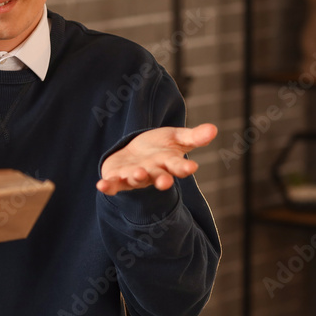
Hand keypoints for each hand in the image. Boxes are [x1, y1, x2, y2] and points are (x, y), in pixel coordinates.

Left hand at [97, 123, 217, 195]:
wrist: (134, 153)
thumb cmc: (159, 147)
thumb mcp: (176, 137)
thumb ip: (194, 136)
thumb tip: (214, 129)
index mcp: (168, 164)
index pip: (179, 166)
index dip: (184, 167)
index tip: (192, 167)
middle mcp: (153, 174)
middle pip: (159, 178)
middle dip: (162, 180)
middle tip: (166, 182)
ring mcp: (135, 178)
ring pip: (137, 180)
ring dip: (137, 178)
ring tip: (138, 174)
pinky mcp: (117, 179)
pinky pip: (113, 185)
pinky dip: (107, 186)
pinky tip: (101, 186)